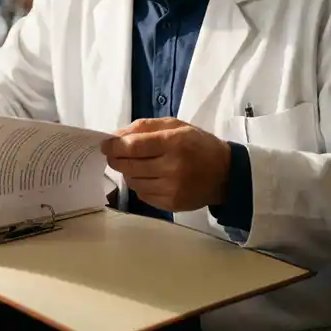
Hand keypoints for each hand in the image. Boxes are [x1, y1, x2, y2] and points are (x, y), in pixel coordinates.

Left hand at [101, 118, 231, 212]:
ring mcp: (171, 189)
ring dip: (128, 172)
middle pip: (128, 166)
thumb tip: (116, 136)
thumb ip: (144, 127)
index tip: (105, 145)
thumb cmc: (198, 144)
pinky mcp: (170, 204)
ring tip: (137, 165)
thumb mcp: (175, 125)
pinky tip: (149, 177)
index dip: (114, 146)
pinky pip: (142, 194)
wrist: (225, 174)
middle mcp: (172, 168)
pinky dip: (140, 185)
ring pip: (133, 181)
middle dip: (116, 159)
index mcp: (173, 143)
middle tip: (115, 154)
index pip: (133, 147)